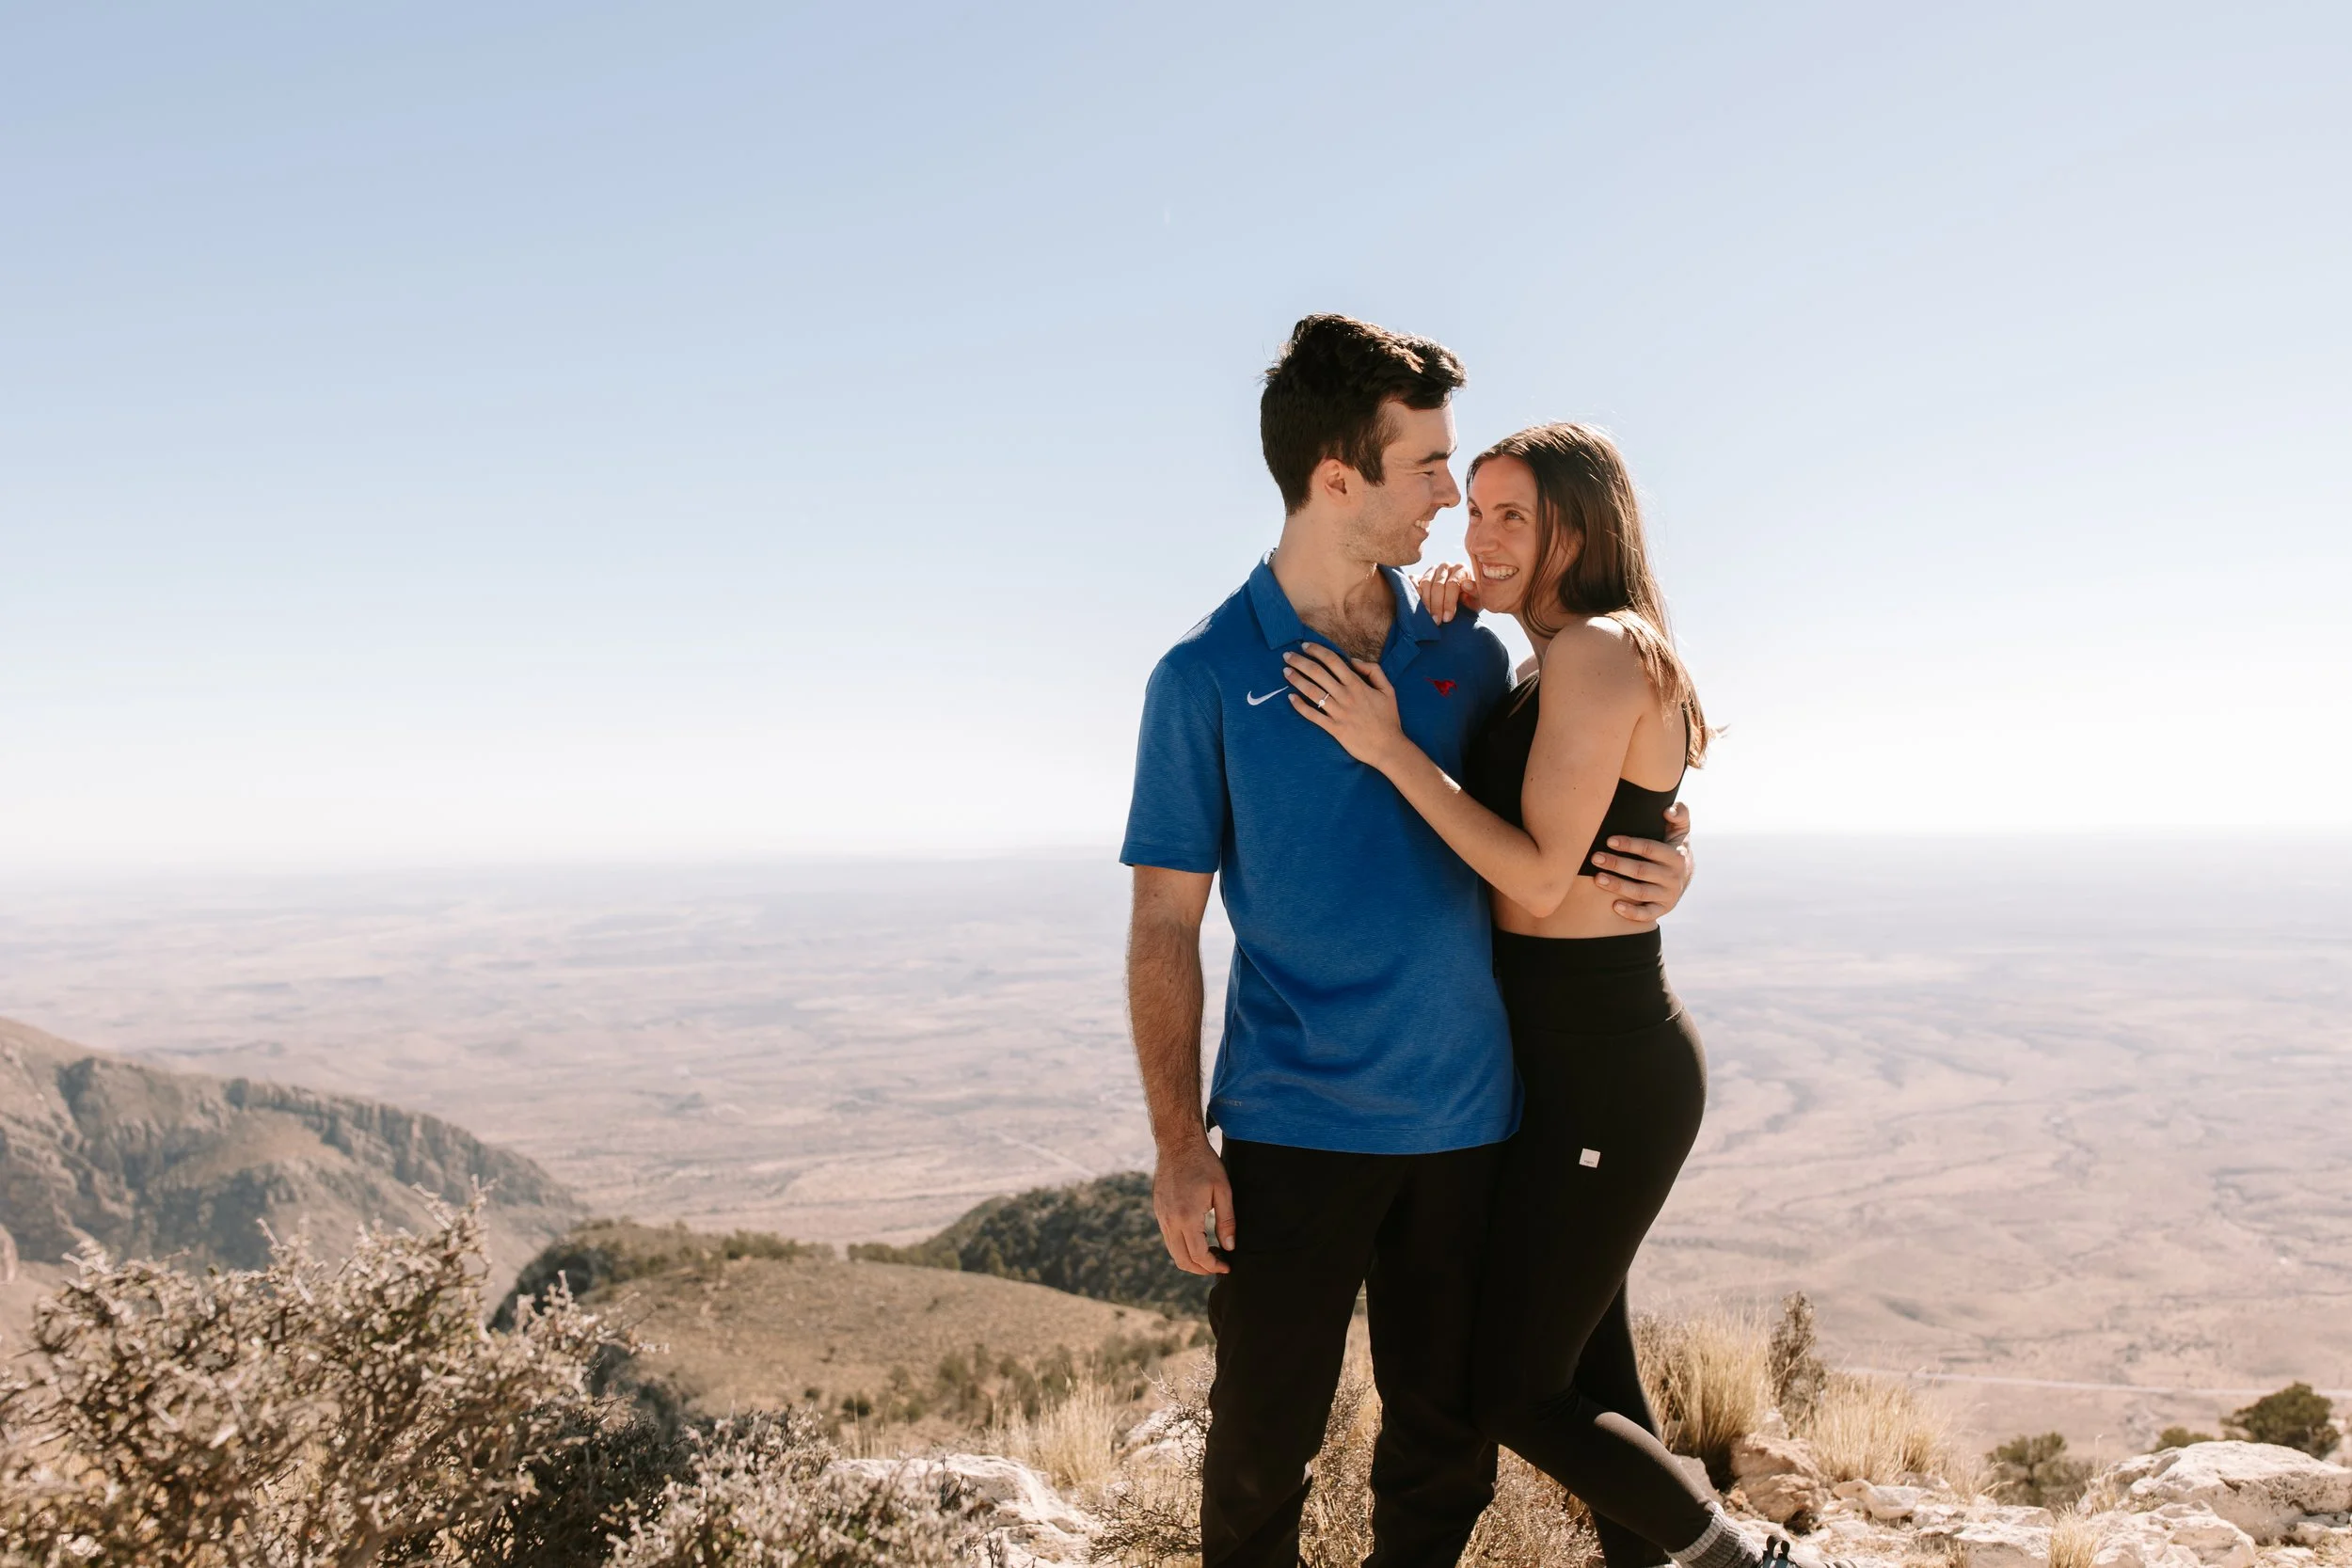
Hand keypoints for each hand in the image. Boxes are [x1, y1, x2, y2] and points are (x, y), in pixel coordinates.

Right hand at [1153, 1136, 1233, 1274]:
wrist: (1177, 1143)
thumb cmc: (1204, 1163)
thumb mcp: (1223, 1191)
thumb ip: (1227, 1222)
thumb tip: (1229, 1247)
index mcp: (1187, 1217)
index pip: (1199, 1256)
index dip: (1214, 1266)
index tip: (1227, 1266)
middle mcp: (1170, 1220)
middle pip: (1182, 1260)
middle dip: (1201, 1269)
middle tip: (1219, 1264)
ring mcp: (1161, 1216)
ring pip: (1173, 1251)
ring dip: (1191, 1259)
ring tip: (1210, 1252)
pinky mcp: (1158, 1210)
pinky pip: (1168, 1238)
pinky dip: (1182, 1246)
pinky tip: (1198, 1238)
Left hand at [1284, 644, 1409, 768]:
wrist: (1388, 747)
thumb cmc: (1388, 718)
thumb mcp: (1388, 689)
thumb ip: (1373, 670)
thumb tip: (1353, 660)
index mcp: (1357, 685)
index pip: (1333, 661)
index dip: (1317, 651)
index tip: (1305, 646)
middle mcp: (1345, 696)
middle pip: (1318, 673)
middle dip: (1300, 662)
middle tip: (1287, 656)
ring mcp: (1338, 713)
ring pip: (1312, 692)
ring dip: (1297, 680)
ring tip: (1285, 672)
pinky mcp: (1334, 728)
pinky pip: (1313, 715)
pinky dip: (1300, 706)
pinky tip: (1290, 698)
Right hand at [1415, 562, 1479, 623]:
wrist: (1459, 604)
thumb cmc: (1470, 602)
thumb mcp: (1477, 599)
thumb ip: (1475, 591)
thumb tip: (1465, 585)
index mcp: (1460, 569)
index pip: (1452, 584)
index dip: (1449, 602)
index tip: (1447, 618)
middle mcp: (1445, 567)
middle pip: (1438, 585)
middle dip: (1436, 605)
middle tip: (1436, 622)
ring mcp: (1431, 571)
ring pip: (1425, 584)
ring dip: (1425, 603)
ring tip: (1427, 618)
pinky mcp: (1419, 576)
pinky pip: (1412, 581)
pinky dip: (1413, 593)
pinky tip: (1416, 606)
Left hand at [1591, 801, 1694, 921]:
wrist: (1686, 876)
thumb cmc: (1674, 847)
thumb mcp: (1681, 830)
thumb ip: (1679, 814)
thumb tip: (1668, 811)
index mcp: (1676, 856)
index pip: (1650, 849)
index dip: (1630, 845)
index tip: (1609, 840)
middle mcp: (1673, 877)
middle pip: (1641, 871)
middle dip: (1617, 864)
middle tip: (1595, 858)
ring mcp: (1668, 895)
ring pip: (1640, 893)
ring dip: (1618, 886)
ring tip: (1598, 878)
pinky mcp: (1663, 910)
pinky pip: (1647, 914)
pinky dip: (1632, 913)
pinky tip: (1615, 906)